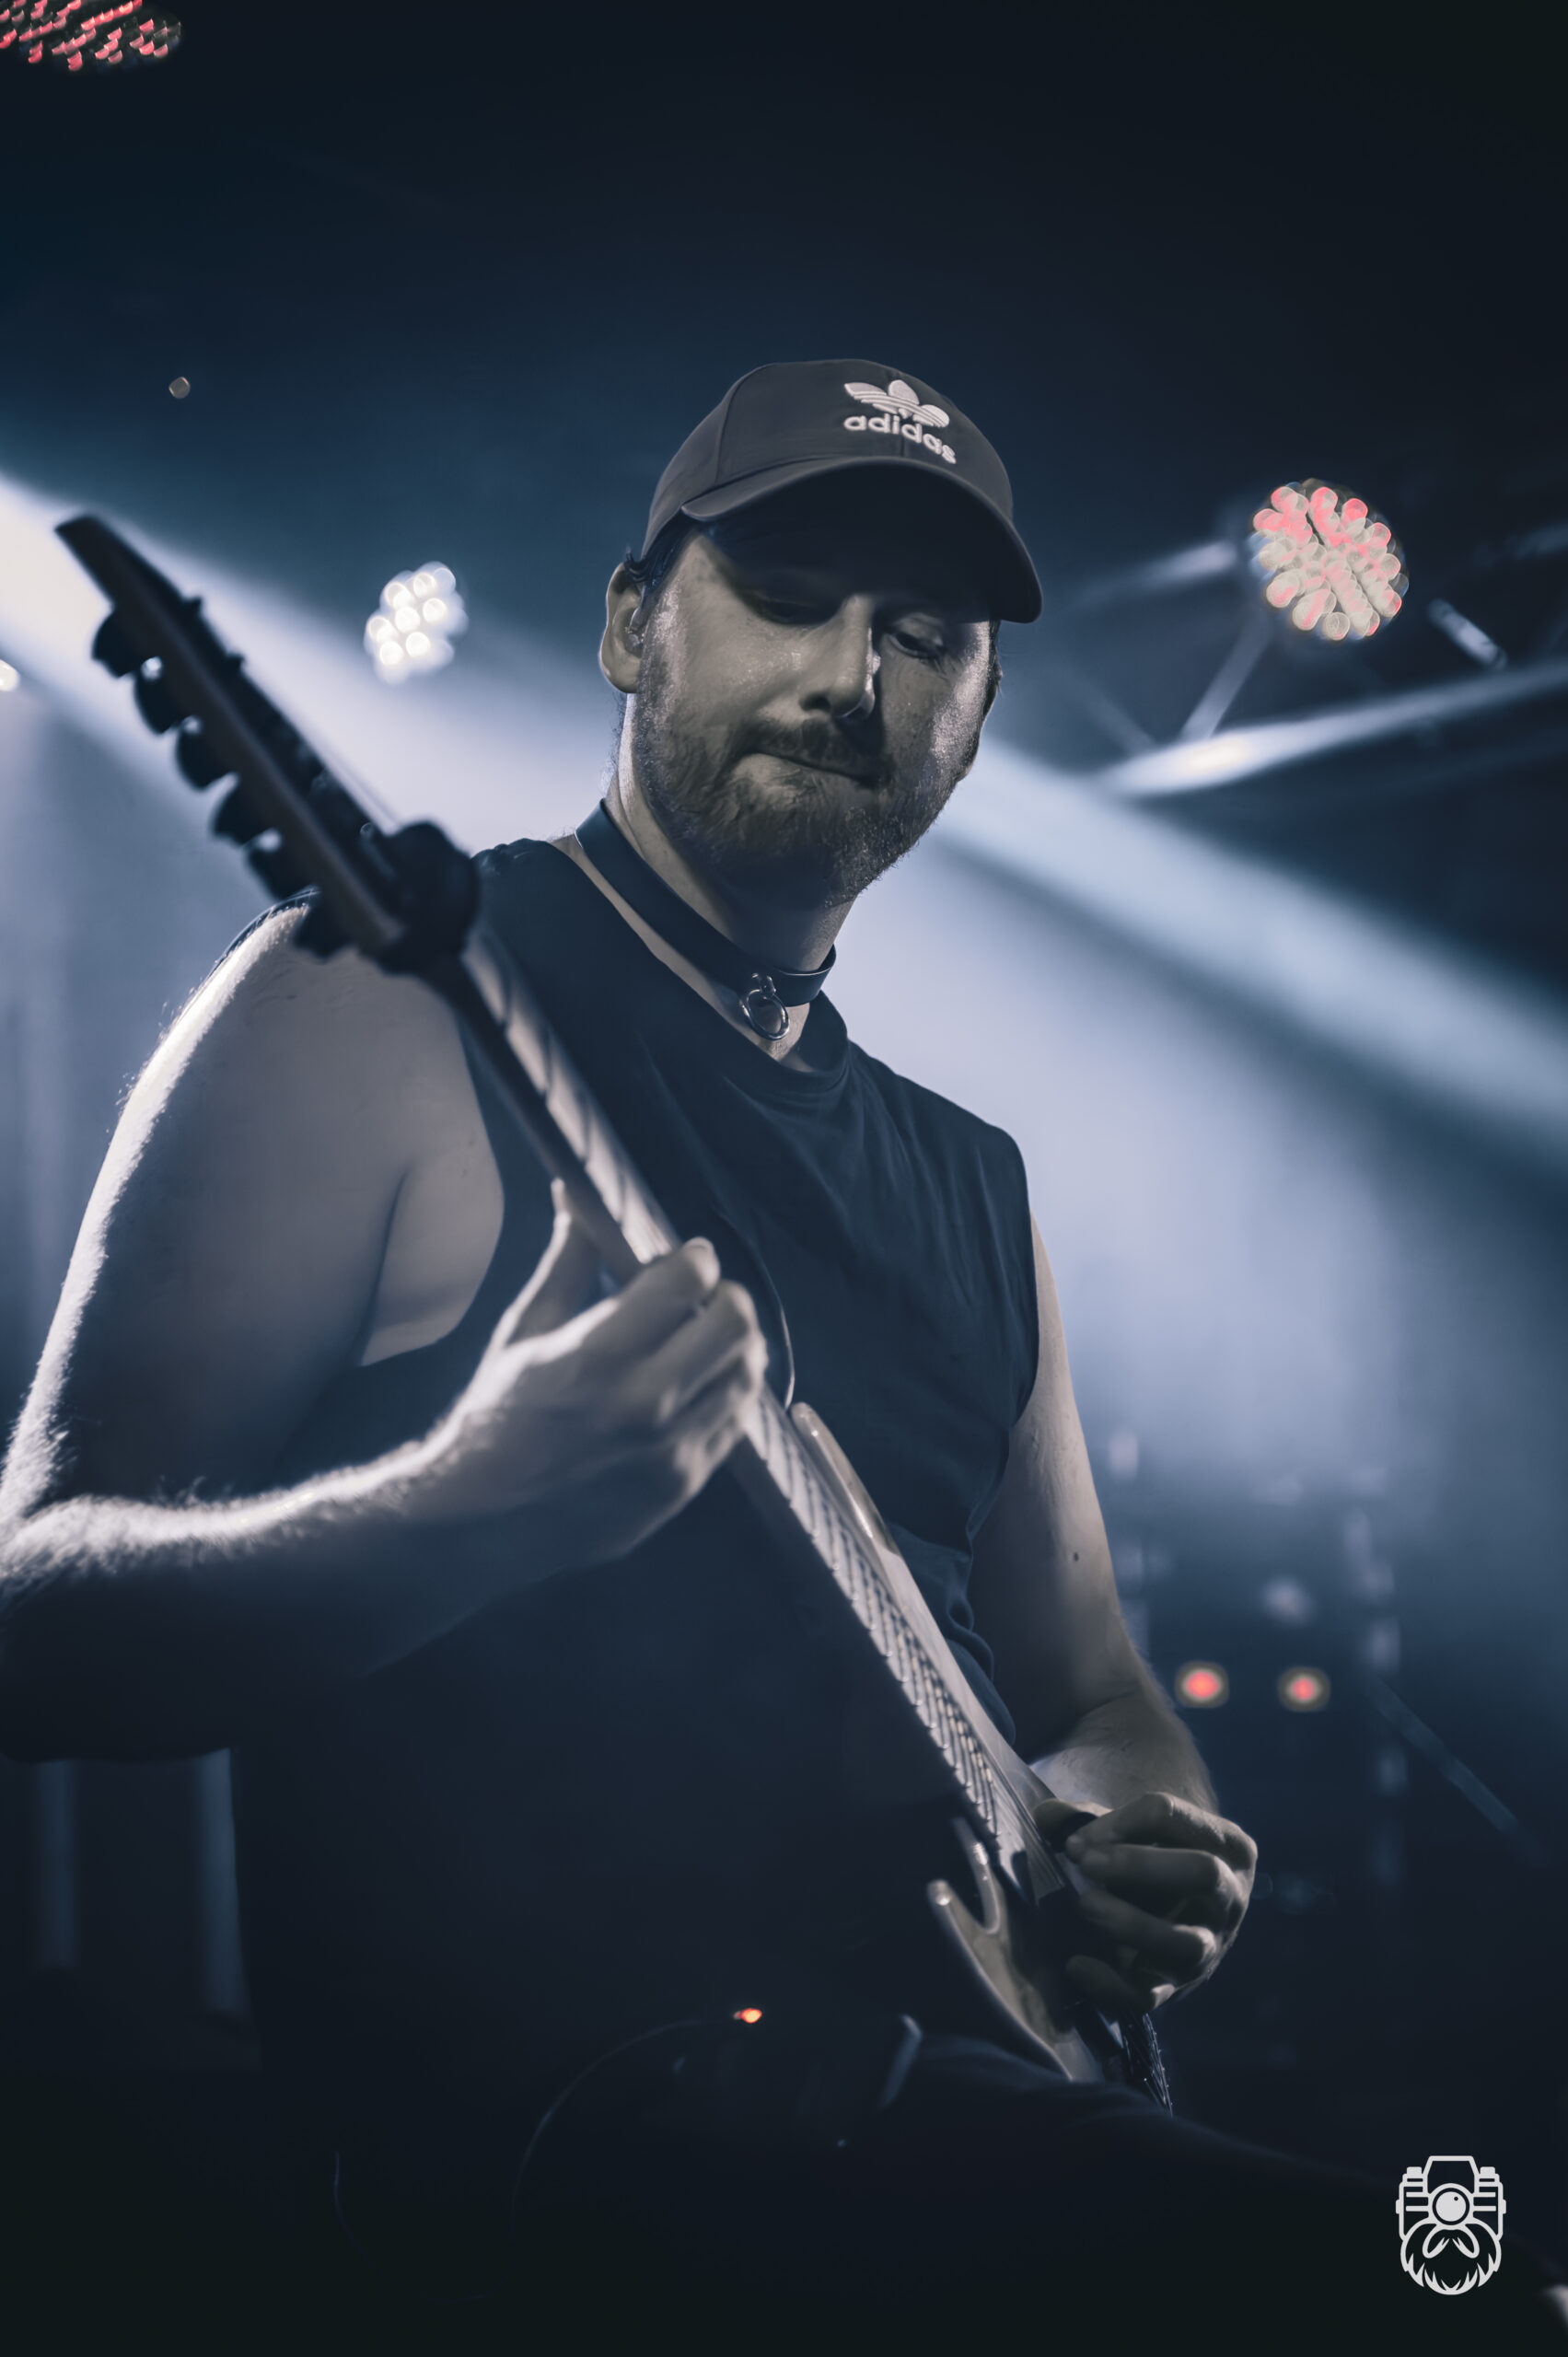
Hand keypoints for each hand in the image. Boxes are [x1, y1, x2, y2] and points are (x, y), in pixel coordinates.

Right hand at [409, 1183, 767, 1571]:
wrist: (480, 1519)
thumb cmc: (496, 1418)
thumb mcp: (524, 1331)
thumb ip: (567, 1261)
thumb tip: (577, 1193)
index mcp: (597, 1354)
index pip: (688, 1280)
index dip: (694, 1259)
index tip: (688, 1259)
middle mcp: (643, 1402)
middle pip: (736, 1323)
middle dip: (726, 1298)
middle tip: (706, 1300)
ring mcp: (669, 1450)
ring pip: (747, 1373)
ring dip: (735, 1346)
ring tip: (706, 1341)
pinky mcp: (682, 1485)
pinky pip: (734, 1423)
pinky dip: (726, 1394)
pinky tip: (701, 1386)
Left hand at [1040, 1791, 1256, 2017]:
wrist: (1173, 1917)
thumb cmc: (1152, 1861)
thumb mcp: (1131, 1832)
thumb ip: (1087, 1819)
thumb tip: (1047, 1816)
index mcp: (1227, 1845)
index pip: (1173, 1816)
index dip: (1119, 1822)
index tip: (1077, 1839)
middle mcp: (1231, 1897)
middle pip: (1202, 1872)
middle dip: (1138, 1864)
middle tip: (1086, 1863)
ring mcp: (1210, 1948)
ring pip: (1185, 1942)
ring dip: (1131, 1923)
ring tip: (1085, 1905)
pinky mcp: (1177, 1988)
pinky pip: (1149, 1995)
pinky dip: (1110, 1984)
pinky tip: (1076, 1965)